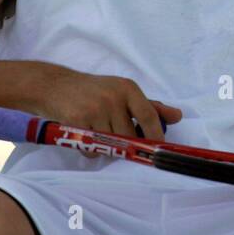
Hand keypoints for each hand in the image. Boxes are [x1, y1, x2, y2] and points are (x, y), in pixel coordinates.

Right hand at [28, 64, 181, 153]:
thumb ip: (151, 106)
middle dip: (126, 144)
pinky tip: (84, 136)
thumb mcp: (123, 92)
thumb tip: (178, 117)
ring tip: (98, 134)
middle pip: (130, 135)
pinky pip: (91, 148)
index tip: (159, 149)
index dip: (156, 135)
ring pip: (111, 144)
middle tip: (117, 140)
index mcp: (128, 89)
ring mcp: (95, 109)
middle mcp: (113, 98)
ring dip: (107, 147)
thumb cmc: (95, 90)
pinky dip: (90, 149)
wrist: (55, 86)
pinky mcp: (77, 122)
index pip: (149, 115)